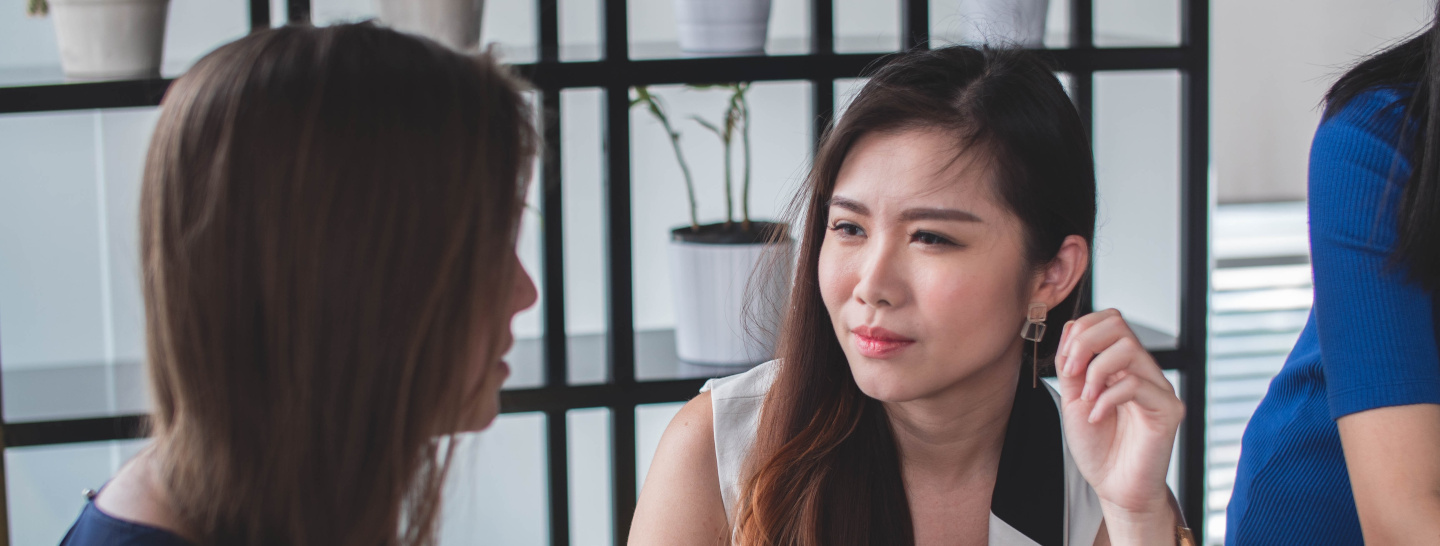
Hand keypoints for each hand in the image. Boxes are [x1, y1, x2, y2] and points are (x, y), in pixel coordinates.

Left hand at [1055, 309, 1182, 543]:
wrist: (1115, 487)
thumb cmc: (1098, 446)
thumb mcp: (1073, 399)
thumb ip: (1072, 365)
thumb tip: (1071, 330)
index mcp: (1121, 364)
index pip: (1108, 320)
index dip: (1081, 331)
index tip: (1065, 363)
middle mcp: (1143, 370)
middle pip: (1119, 324)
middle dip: (1085, 343)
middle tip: (1071, 374)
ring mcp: (1159, 388)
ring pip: (1129, 348)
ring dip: (1096, 371)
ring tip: (1086, 399)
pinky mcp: (1169, 410)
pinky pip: (1137, 384)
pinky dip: (1107, 398)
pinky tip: (1096, 417)